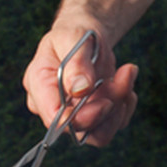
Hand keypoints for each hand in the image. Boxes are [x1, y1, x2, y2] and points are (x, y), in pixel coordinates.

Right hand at [22, 24, 138, 146]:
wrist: (86, 35)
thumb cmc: (73, 34)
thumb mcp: (72, 37)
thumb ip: (76, 62)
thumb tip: (80, 89)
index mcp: (39, 86)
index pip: (54, 118)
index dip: (80, 119)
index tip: (107, 102)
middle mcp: (53, 107)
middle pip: (80, 130)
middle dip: (108, 106)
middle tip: (124, 74)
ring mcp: (73, 116)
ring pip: (100, 132)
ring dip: (120, 106)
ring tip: (126, 74)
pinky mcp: (92, 118)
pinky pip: (114, 124)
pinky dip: (126, 104)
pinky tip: (124, 80)